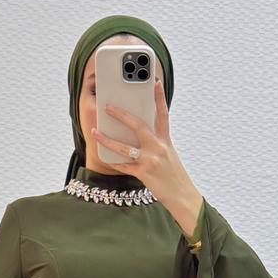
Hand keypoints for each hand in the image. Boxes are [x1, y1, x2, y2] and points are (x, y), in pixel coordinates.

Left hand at [91, 77, 204, 238]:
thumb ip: (156, 143)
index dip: (159, 97)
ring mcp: (151, 160)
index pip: (163, 114)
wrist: (183, 197)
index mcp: (166, 140)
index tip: (155, 81)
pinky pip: (123, 165)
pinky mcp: (144, 174)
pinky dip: (112, 161)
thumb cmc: (174, 176)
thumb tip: (138, 134)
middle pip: (138, 126)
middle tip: (108, 106)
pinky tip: (103, 155)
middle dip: (121, 115)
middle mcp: (159, 147)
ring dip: (107, 139)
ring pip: (125, 147)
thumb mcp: (169, 155)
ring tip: (95, 132)